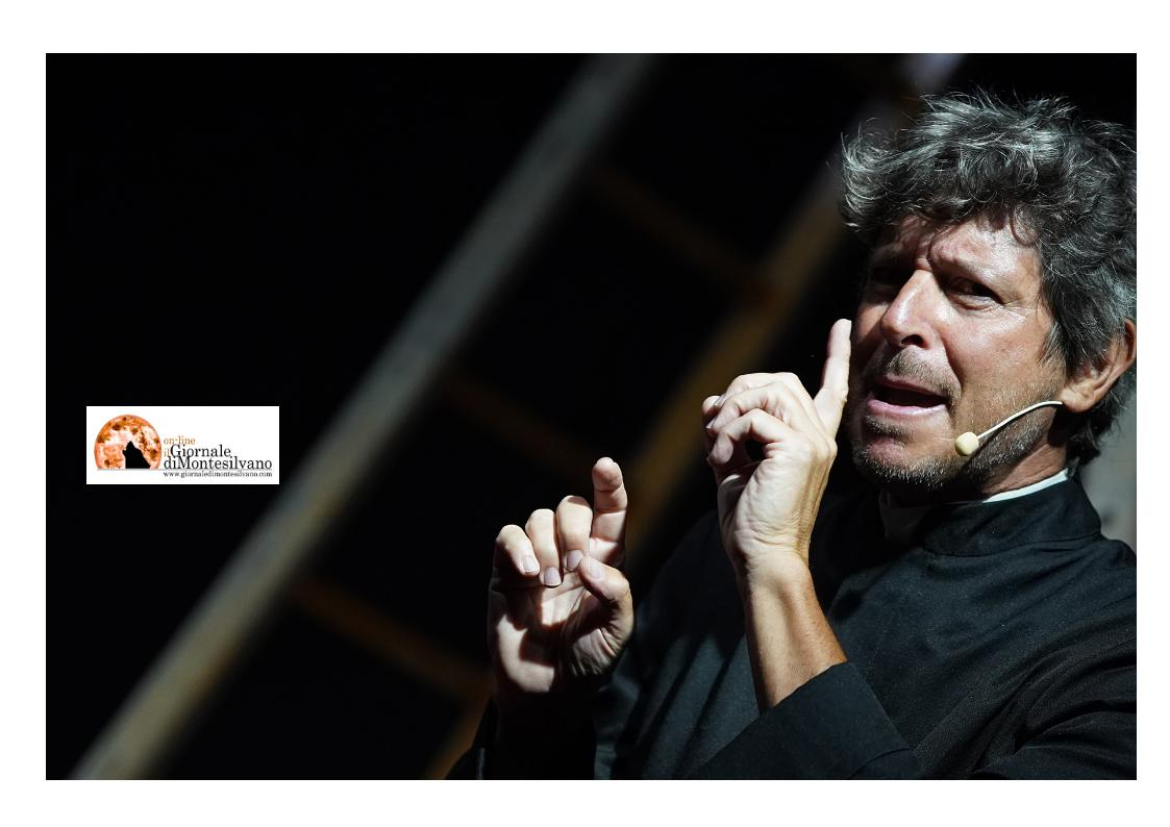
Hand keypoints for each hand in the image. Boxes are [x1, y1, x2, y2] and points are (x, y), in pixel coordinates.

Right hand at [487, 457, 633, 727]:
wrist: (547, 692)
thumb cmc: (589, 661)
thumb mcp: (616, 631)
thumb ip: (614, 593)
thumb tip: (588, 563)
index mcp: (605, 560)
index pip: (610, 513)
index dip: (609, 486)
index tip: (604, 465)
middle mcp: (571, 553)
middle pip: (572, 508)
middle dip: (572, 529)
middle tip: (573, 568)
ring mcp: (537, 560)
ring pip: (539, 518)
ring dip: (545, 545)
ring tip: (548, 583)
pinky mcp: (505, 572)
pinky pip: (508, 537)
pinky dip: (517, 548)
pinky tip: (527, 575)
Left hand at [703, 319, 850, 584]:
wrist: (761, 557)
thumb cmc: (748, 520)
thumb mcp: (735, 463)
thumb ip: (730, 429)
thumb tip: (714, 401)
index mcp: (811, 442)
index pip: (831, 390)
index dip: (835, 356)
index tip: (839, 326)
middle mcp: (820, 438)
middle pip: (779, 380)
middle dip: (738, 393)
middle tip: (715, 430)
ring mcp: (814, 442)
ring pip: (767, 389)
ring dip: (730, 413)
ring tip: (718, 448)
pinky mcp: (800, 449)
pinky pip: (753, 416)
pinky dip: (727, 434)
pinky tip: (722, 462)